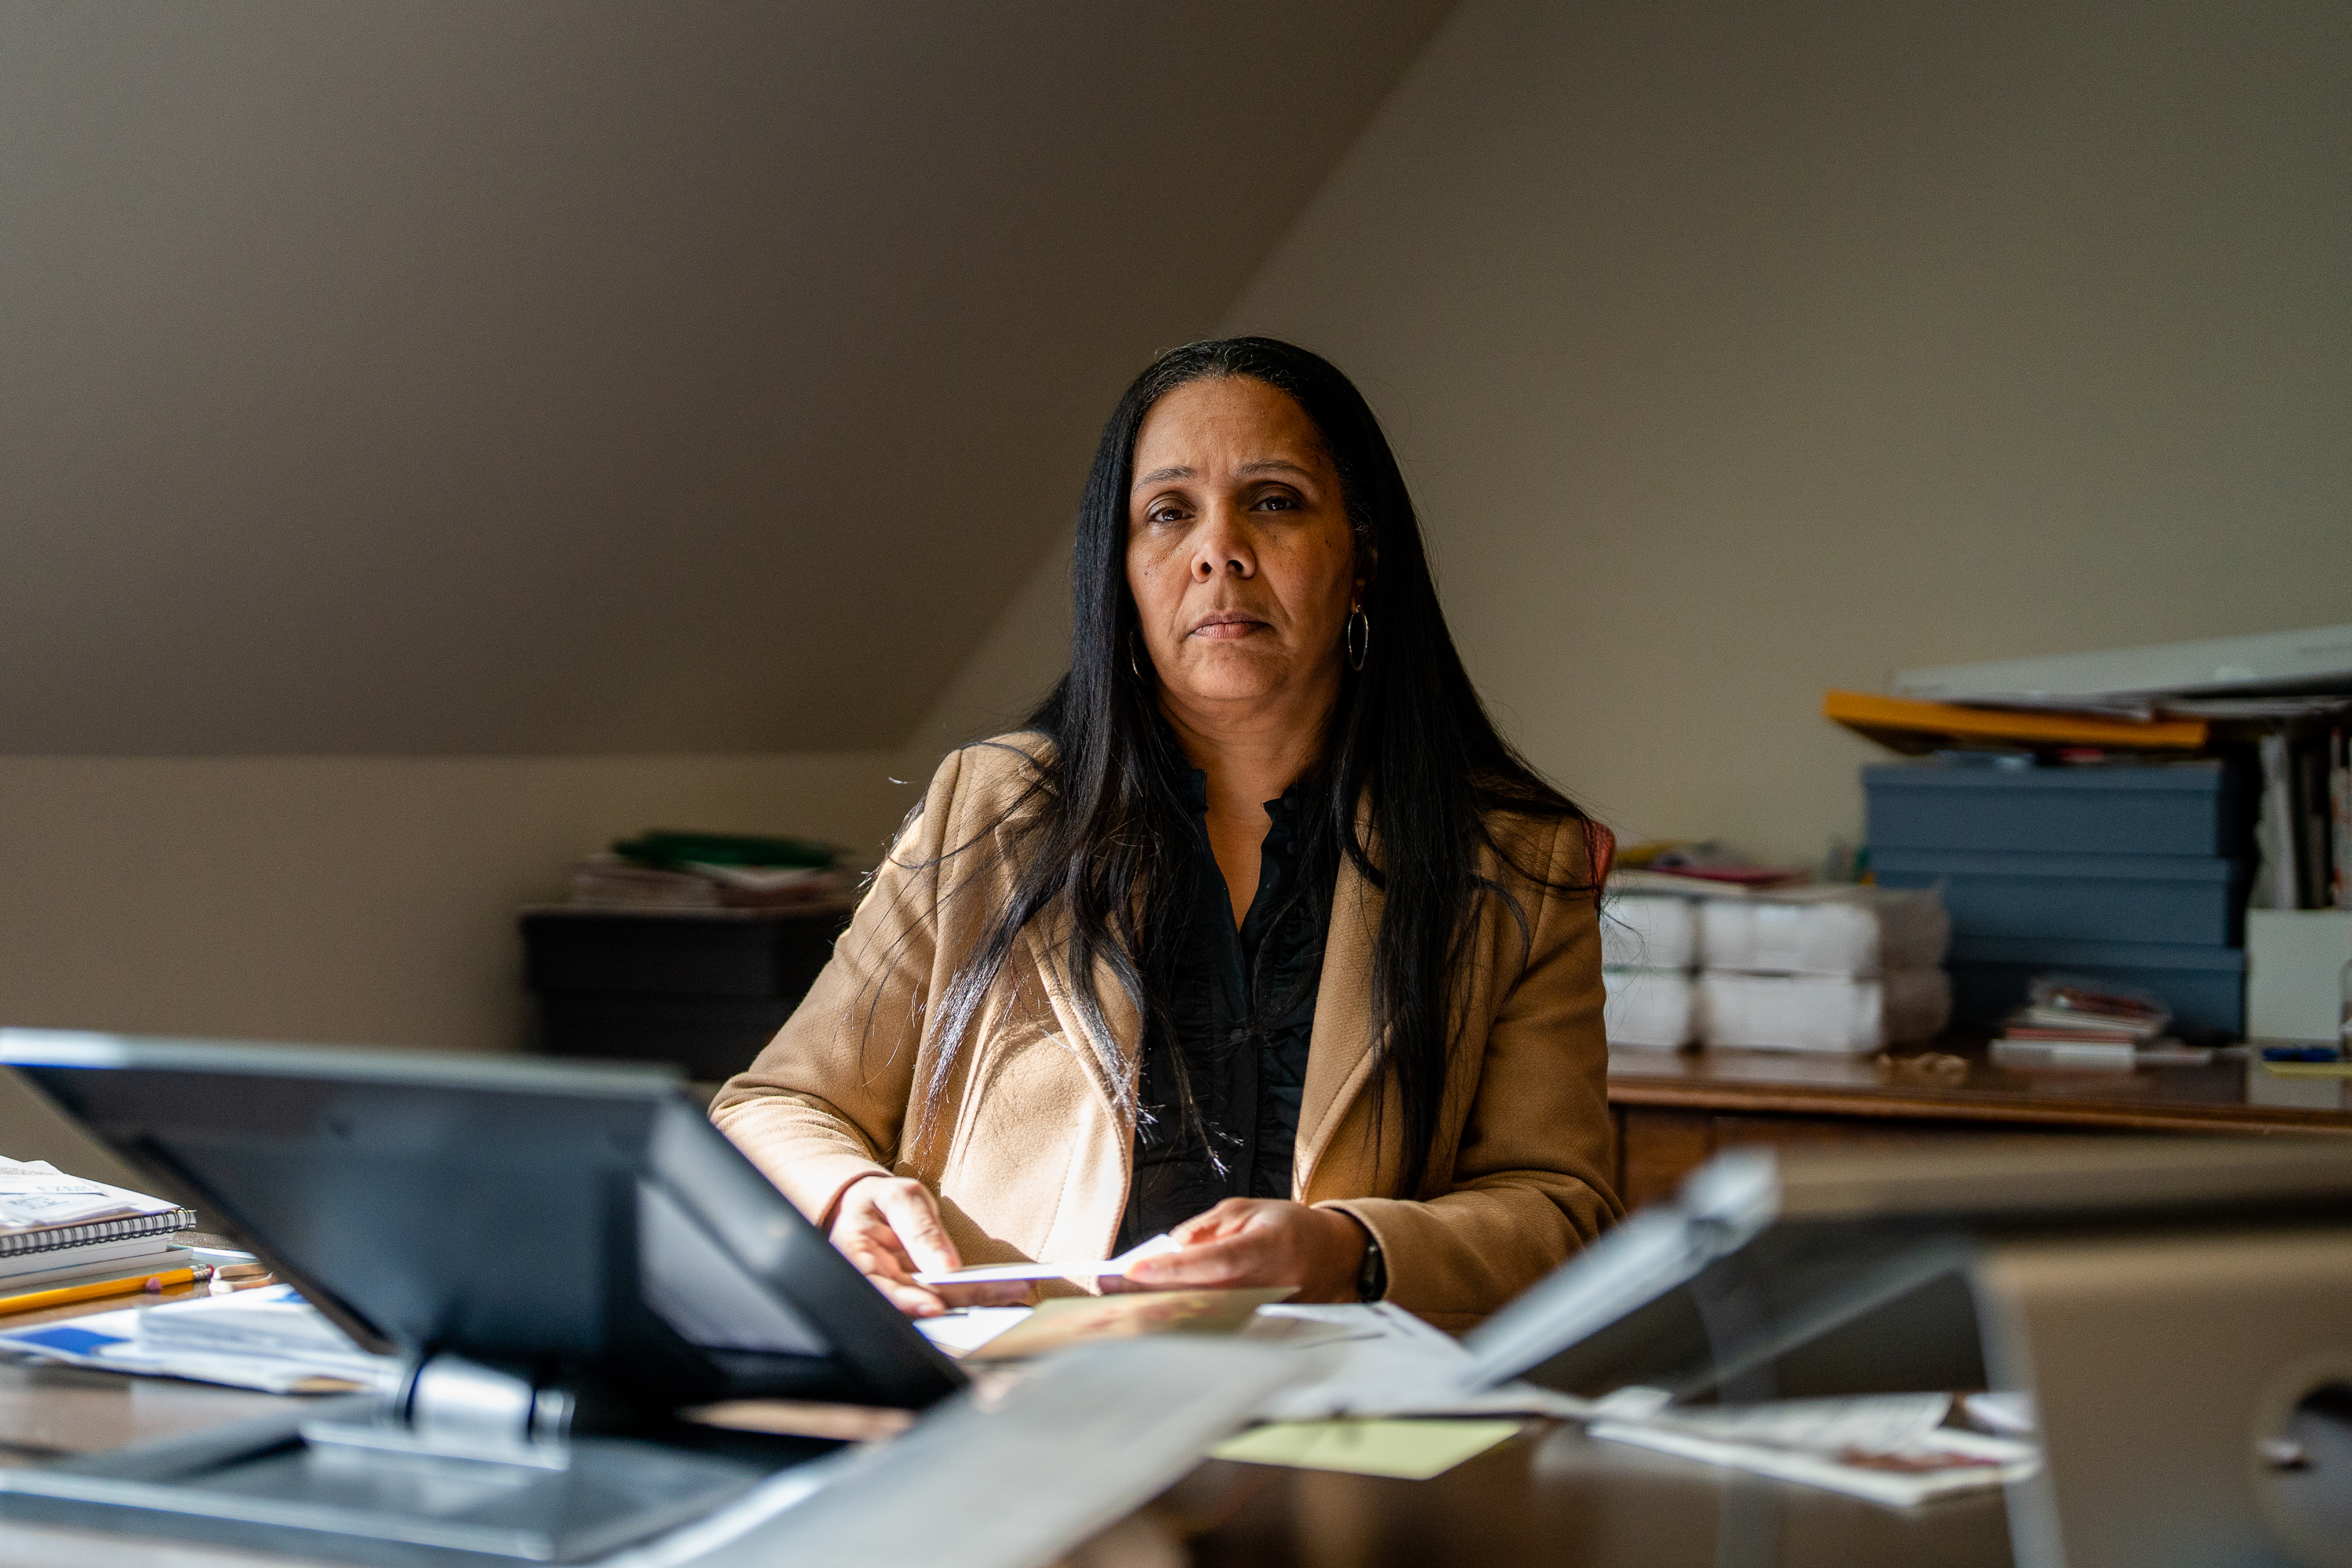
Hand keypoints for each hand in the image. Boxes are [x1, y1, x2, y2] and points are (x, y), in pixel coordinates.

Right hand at [828, 1175, 1029, 1316]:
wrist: (867, 1207)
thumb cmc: (879, 1200)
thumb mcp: (898, 1197)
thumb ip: (920, 1229)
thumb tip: (946, 1267)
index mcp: (856, 1259)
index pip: (878, 1291)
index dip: (907, 1303)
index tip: (937, 1306)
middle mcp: (876, 1285)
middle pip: (918, 1301)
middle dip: (963, 1300)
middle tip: (1008, 1290)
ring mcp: (899, 1293)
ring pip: (937, 1305)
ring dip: (976, 1300)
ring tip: (1015, 1289)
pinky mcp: (918, 1294)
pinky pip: (945, 1299)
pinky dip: (974, 1296)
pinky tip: (1003, 1290)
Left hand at [1118, 1199, 1367, 1302]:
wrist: (1336, 1256)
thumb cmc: (1287, 1228)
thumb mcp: (1245, 1211)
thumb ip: (1204, 1231)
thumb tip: (1165, 1252)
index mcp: (1268, 1247)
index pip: (1214, 1261)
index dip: (1173, 1268)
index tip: (1133, 1270)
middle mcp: (1270, 1285)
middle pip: (1203, 1296)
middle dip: (1152, 1293)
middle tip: (1109, 1287)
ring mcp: (1268, 1313)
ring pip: (1206, 1316)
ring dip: (1162, 1310)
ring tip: (1120, 1302)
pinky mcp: (1264, 1329)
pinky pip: (1218, 1326)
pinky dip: (1184, 1321)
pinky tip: (1154, 1315)